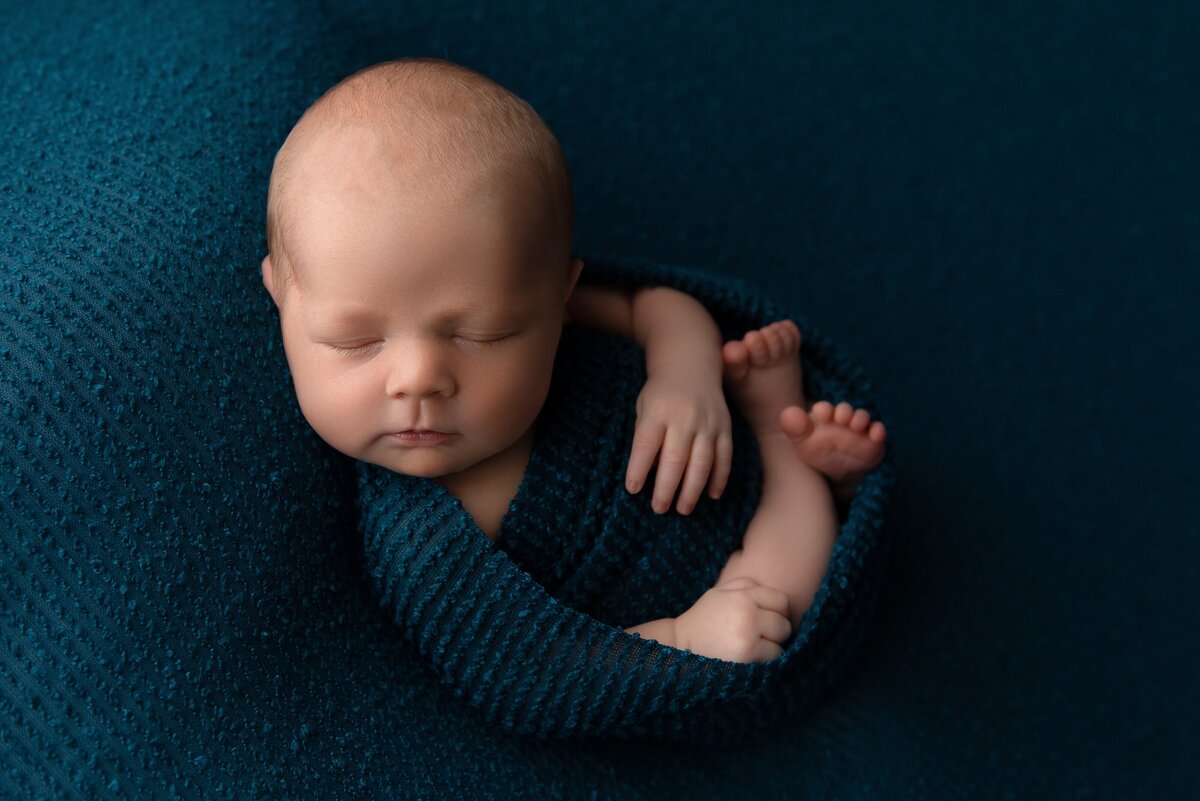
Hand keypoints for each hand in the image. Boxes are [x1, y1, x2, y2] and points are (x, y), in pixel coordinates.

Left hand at [625, 365, 732, 514]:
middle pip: (675, 459)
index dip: (638, 469)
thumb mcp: (644, 408)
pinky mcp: (725, 427)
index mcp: (658, 411)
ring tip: (683, 509)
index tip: (633, 490)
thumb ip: (646, 438)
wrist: (690, 366)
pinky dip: (719, 478)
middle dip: (666, 488)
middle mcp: (685, 417)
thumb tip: (646, 477)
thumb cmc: (660, 394)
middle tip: (659, 508)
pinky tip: (711, 495)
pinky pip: (725, 457)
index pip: (646, 445)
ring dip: (692, 489)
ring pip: (702, 462)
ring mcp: (708, 423)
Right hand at [673, 577, 792, 662]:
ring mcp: (747, 635)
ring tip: (751, 647)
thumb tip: (770, 591)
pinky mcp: (746, 655)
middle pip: (783, 624)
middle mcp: (747, 613)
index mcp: (742, 596)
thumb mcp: (719, 593)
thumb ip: (745, 585)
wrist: (679, 646)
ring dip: (770, 648)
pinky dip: (764, 661)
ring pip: (780, 643)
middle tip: (758, 637)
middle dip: (775, 632)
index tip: (765, 620)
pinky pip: (772, 658)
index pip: (781, 601)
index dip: (776, 612)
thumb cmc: (703, 619)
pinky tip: (748, 658)